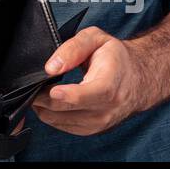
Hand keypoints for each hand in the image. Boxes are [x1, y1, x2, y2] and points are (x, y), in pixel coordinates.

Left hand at [30, 26, 150, 135]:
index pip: (89, 95)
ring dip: (45, 108)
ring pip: (61, 121)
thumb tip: (51, 67)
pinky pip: (63, 126)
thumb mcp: (96, 38)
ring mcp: (101, 123)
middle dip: (44, 99)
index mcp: (110, 83)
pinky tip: (51, 101)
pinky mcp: (93, 129)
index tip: (52, 90)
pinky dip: (52, 115)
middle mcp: (108, 108)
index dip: (67, 95)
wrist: (138, 78)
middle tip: (32, 85)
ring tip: (41, 90)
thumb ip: (73, 48)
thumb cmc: (116, 57)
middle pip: (69, 109)